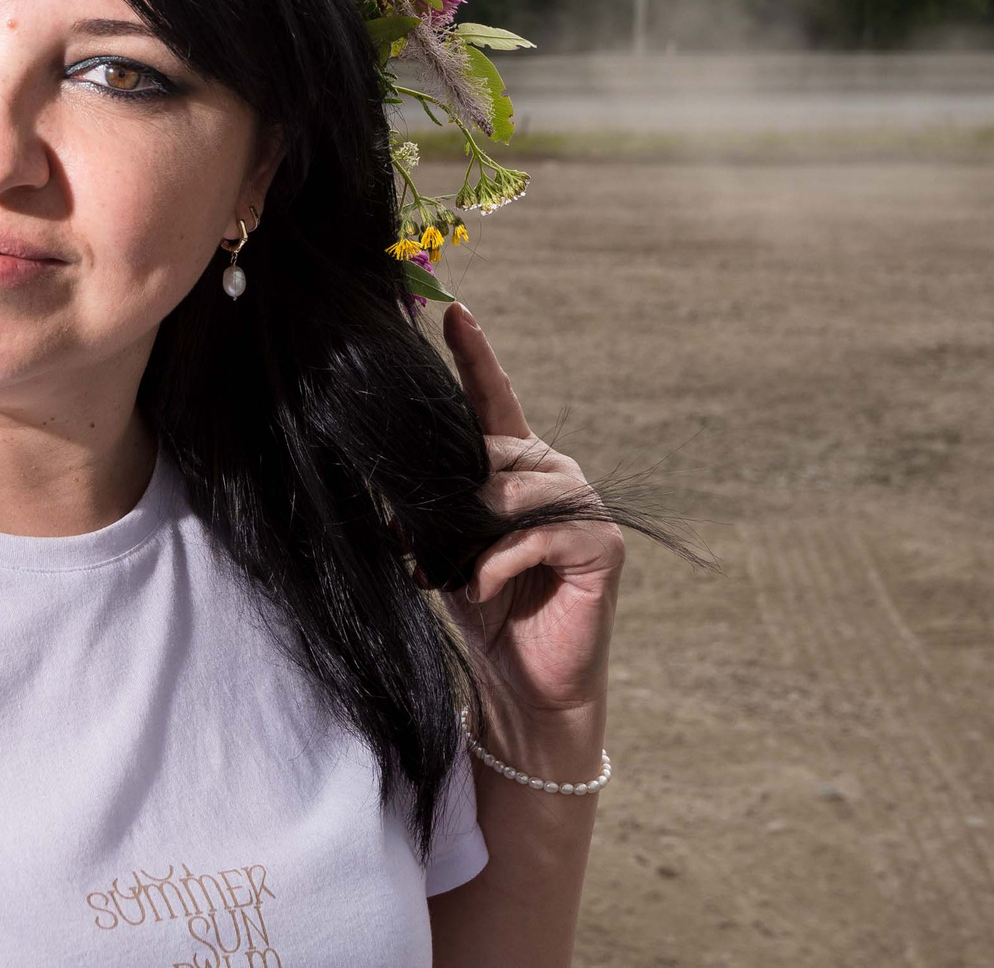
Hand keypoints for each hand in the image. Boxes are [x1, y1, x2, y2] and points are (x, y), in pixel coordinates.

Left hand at [442, 302, 624, 726]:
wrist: (520, 682)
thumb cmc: (481, 610)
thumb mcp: (443, 547)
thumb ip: (429, 503)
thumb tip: (393, 475)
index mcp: (516, 468)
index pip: (494, 401)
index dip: (476, 356)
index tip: (454, 311)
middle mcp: (554, 475)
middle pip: (497, 449)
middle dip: (454, 493)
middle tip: (421, 545)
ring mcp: (582, 507)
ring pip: (517, 486)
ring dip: (474, 530)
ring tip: (449, 568)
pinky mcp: (600, 545)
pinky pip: (538, 532)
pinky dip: (499, 561)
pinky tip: (480, 585)